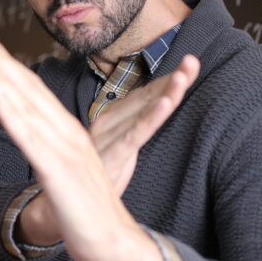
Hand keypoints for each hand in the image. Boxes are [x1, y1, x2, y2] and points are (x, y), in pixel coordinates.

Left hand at [0, 25, 161, 260]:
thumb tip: (29, 136)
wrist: (115, 243)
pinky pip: (28, 137)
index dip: (9, 65)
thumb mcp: (64, 170)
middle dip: (0, 59)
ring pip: (25, 105)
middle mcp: (66, 133)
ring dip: (0, 75)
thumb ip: (49, 149)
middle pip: (27, 89)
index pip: (33, 91)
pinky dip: (9, 112)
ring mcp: (62, 150)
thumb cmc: (88, 210)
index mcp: (67, 132)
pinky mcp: (57, 172)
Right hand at [91, 55, 199, 195]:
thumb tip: (152, 112)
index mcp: (110, 118)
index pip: (144, 95)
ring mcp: (110, 136)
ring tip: (184, 75)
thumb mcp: (116, 148)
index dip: (167, 80)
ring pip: (144, 111)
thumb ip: (131, 129)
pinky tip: (166, 104)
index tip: (190, 65)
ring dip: (166, 91)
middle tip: (193, 61)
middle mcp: (108, 121)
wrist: (68, 200)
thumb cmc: (97, 174)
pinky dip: (152, 117)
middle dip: (173, 79)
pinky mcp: (114, 154)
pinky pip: (137, 133)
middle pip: (147, 97)